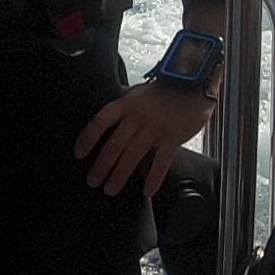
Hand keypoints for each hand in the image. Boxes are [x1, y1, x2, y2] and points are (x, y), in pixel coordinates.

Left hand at [75, 80, 215, 200]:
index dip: (87, 138)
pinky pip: (161, 161)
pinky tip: (147, 190)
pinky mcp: (173, 137)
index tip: (79, 154)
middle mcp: (137, 116)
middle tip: (93, 181)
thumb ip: (124, 99)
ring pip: (132, 155)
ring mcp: (155, 127)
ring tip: (111, 189)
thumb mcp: (139, 90)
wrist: (195, 84)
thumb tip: (110, 103)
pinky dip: (154, 178)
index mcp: (126, 104)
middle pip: (114, 144)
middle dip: (101, 165)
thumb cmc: (167, 89)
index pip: (100, 122)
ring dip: (120, 175)